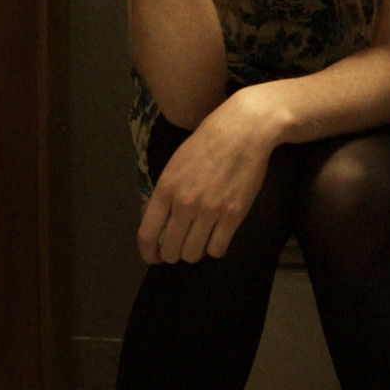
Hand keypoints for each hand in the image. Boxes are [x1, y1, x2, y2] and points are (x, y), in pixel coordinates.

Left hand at [136, 89, 284, 263]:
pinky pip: (217, 249)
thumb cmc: (206, 144)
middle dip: (173, 254)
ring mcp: (209, 211)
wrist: (242, 131)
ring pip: (193, 254)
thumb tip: (149, 217)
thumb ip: (162, 193)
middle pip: (171, 250)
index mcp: (165, 190)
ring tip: (200, 240)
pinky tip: (217, 237)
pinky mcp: (233, 216)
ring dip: (195, 252)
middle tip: (181, 247)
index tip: (154, 257)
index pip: (147, 235)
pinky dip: (215, 248)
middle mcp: (184, 204)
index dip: (148, 253)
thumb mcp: (174, 164)